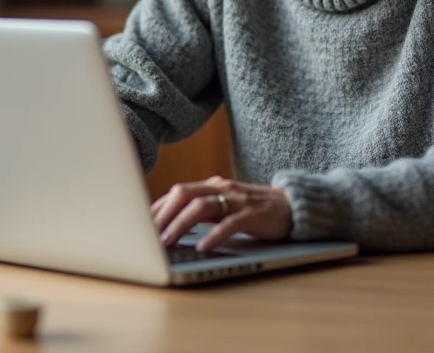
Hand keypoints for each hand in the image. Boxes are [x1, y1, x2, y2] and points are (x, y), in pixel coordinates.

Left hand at [152, 176, 292, 251]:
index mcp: (212, 186)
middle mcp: (222, 188)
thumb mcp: (225, 205)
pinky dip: (214, 235)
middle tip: (148, 234)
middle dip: (163, 214)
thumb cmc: (253, 209)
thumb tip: (170, 224)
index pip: (178, 192)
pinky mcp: (252, 214)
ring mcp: (237, 200)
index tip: (141, 223)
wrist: (292, 206)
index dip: (158, 207)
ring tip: (167, 241)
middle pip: (184, 194)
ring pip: (202, 207)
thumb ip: (202, 210)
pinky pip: (229, 224)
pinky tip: (202, 247)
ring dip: (180, 224)